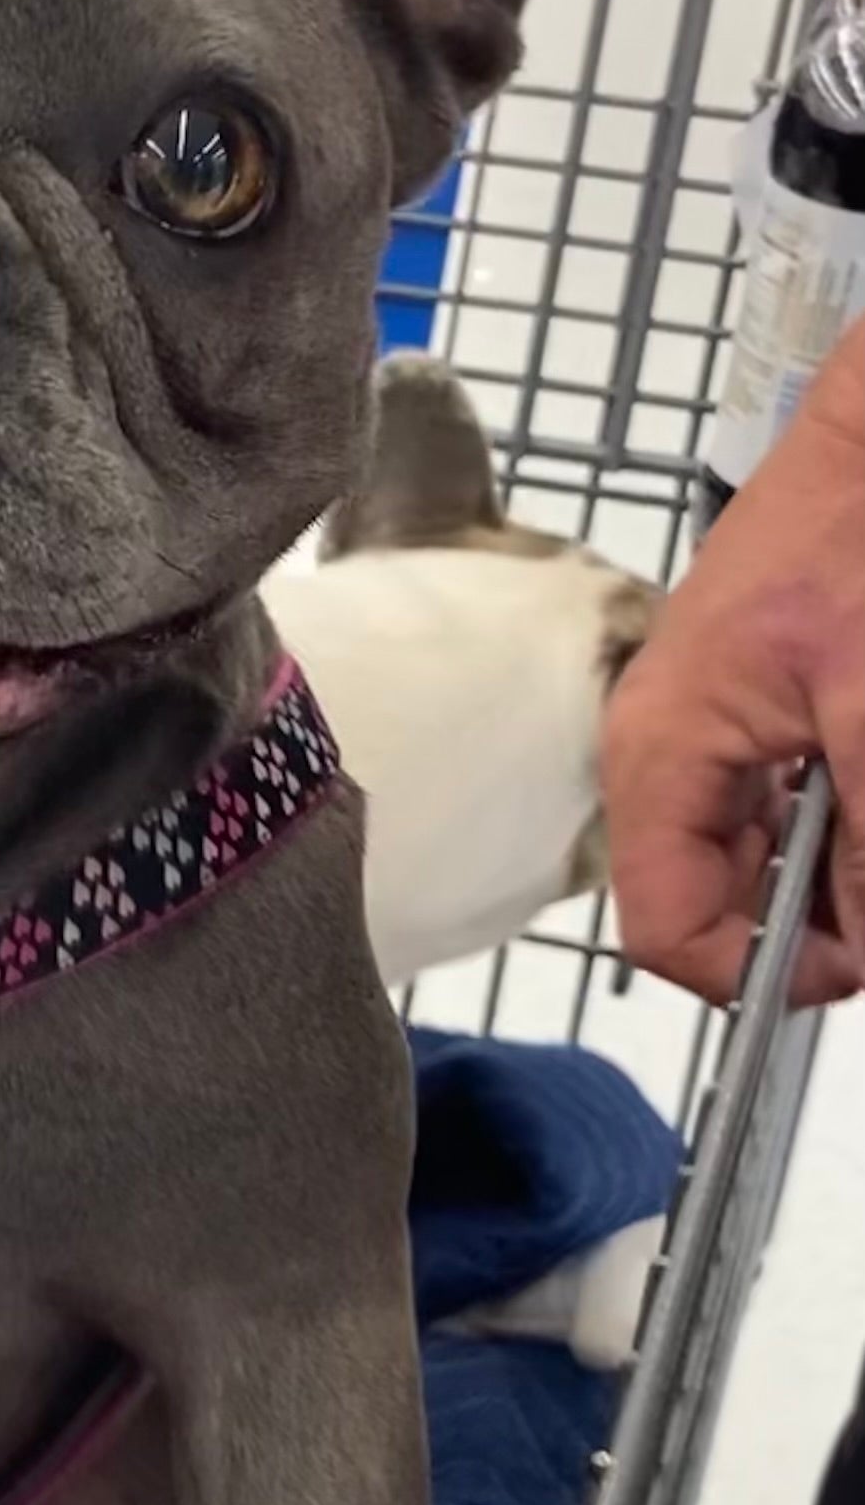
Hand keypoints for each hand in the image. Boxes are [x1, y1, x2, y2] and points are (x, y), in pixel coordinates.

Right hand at [604, 324, 864, 1005]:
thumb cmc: (856, 532)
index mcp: (660, 749)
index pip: (669, 930)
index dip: (766, 972)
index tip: (863, 957)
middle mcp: (664, 749)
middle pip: (714, 903)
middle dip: (814, 919)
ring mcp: (709, 727)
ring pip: (760, 862)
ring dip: (835, 870)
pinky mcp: (756, 705)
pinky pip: (785, 807)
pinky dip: (840, 823)